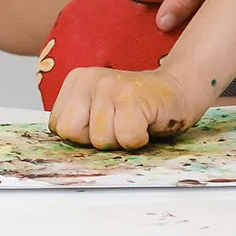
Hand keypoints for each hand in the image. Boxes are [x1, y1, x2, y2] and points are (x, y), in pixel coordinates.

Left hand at [48, 66, 208, 148]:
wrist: (176, 91)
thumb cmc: (136, 108)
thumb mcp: (98, 109)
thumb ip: (78, 123)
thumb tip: (60, 155)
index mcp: (76, 81)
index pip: (58, 126)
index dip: (82, 136)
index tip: (104, 123)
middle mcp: (89, 79)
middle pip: (72, 132)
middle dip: (96, 139)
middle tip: (117, 124)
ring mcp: (110, 86)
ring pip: (100, 139)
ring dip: (121, 140)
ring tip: (133, 121)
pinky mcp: (132, 98)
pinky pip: (126, 138)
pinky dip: (139, 138)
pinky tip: (145, 122)